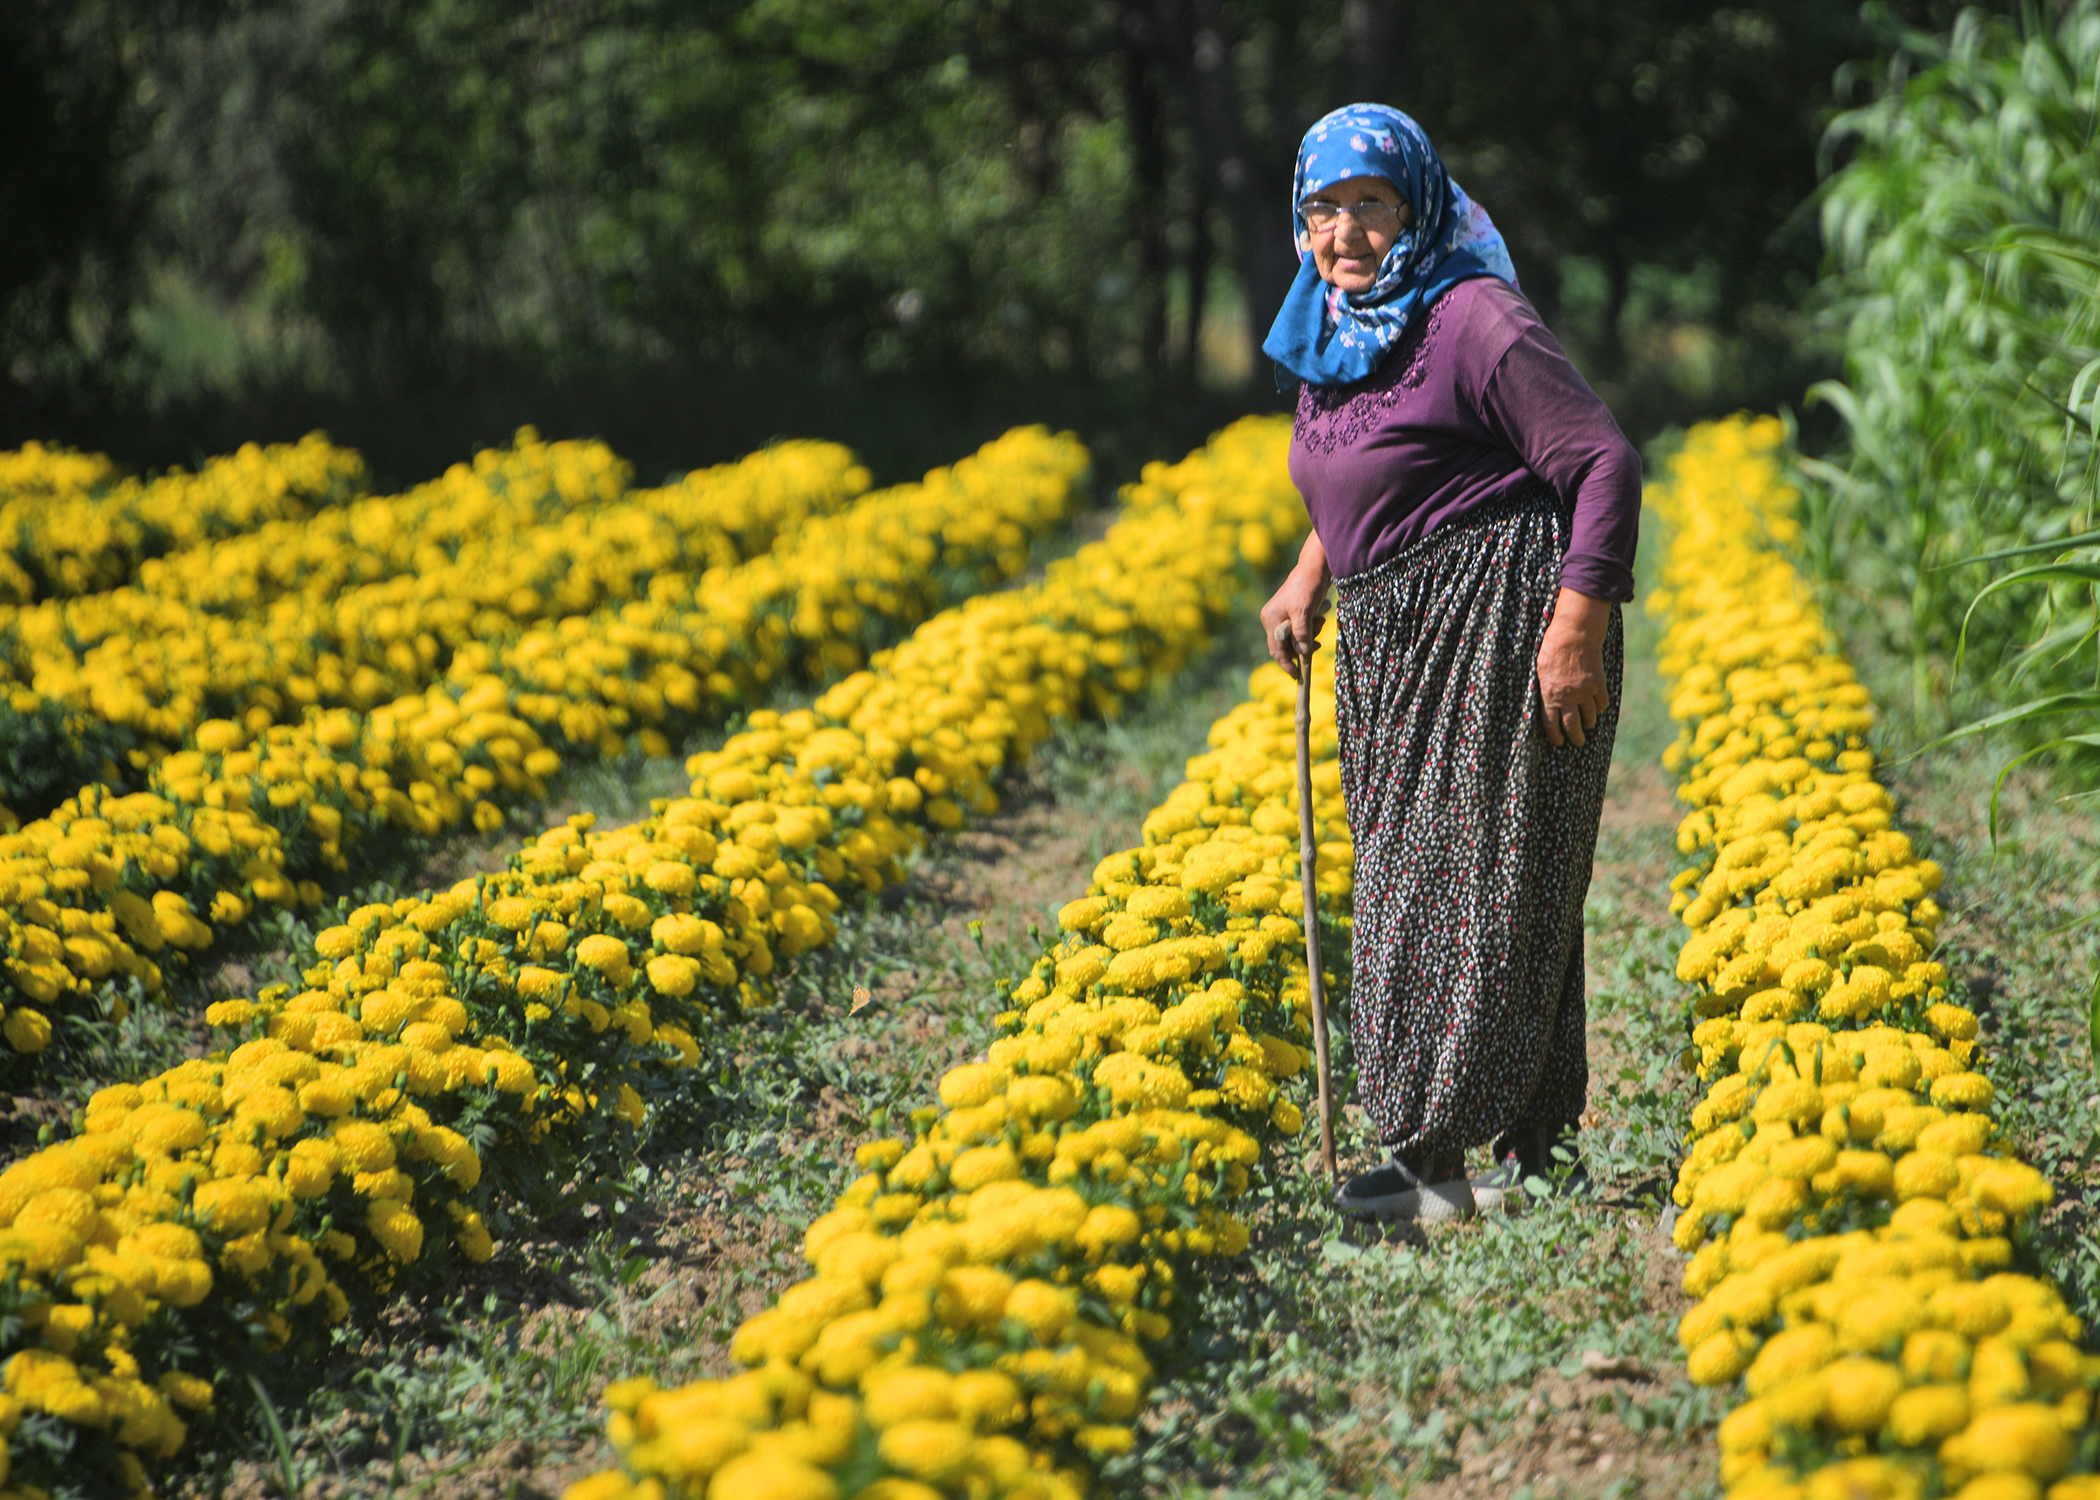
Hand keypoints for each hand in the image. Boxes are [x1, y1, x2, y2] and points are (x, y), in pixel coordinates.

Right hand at [1261, 532, 1331, 678]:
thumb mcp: (1304, 612)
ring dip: (1309, 637)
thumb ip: (1301, 634)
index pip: (1276, 649)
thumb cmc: (1308, 587)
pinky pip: (1300, 630)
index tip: (1297, 675)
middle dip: (1302, 647)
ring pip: (1295, 638)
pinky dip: (1310, 630)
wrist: (1316, 567)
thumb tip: (1301, 654)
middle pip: (1285, 645)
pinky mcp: (1293, 613)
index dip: (1286, 663)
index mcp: (1270, 619)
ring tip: (1320, 624)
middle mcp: (1273, 619)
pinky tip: (1319, 620)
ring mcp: (1282, 616)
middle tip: (1317, 645)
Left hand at [1536, 588, 1611, 747]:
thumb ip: (1544, 687)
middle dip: (1575, 738)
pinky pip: (1602, 703)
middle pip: (1572, 726)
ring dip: (1588, 723)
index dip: (1555, 736)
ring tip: (1588, 725)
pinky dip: (1600, 707)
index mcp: (1549, 694)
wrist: (1574, 635)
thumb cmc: (1552, 648)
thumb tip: (1546, 700)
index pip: (1551, 723)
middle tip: (1578, 743)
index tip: (1558, 742)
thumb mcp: (1540, 669)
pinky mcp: (1598, 684)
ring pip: (1589, 716)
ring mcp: (1584, 692)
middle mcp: (1567, 697)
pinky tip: (1598, 708)